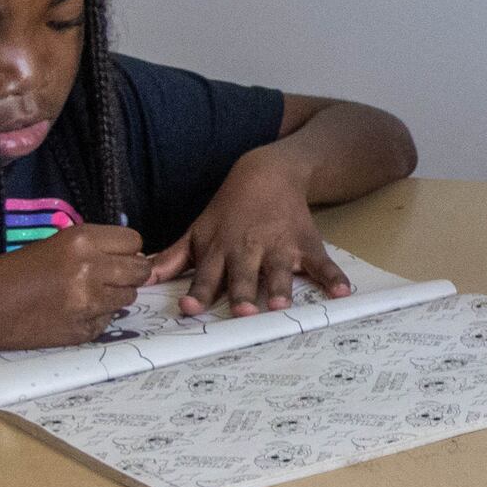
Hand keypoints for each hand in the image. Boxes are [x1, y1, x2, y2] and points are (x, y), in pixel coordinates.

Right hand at [0, 223, 151, 349]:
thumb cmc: (13, 271)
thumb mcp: (56, 244)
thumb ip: (94, 247)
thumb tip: (129, 255)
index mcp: (82, 241)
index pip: (134, 241)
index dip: (127, 249)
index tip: (117, 255)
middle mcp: (92, 269)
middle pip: (141, 270)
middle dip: (131, 273)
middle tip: (113, 276)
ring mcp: (91, 303)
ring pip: (129, 297)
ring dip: (116, 296)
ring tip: (88, 294)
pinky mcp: (85, 330)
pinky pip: (109, 321)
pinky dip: (97, 317)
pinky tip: (74, 313)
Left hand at [147, 152, 349, 316]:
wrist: (267, 173)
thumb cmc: (228, 209)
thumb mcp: (198, 230)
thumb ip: (173, 257)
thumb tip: (143, 277)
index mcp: (220, 250)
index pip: (206, 276)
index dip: (198, 292)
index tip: (190, 308)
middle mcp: (249, 250)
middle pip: (244, 276)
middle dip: (243, 293)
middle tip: (244, 312)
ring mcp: (279, 247)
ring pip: (279, 271)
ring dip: (280, 288)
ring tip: (281, 306)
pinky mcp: (305, 244)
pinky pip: (322, 263)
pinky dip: (333, 277)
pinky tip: (342, 292)